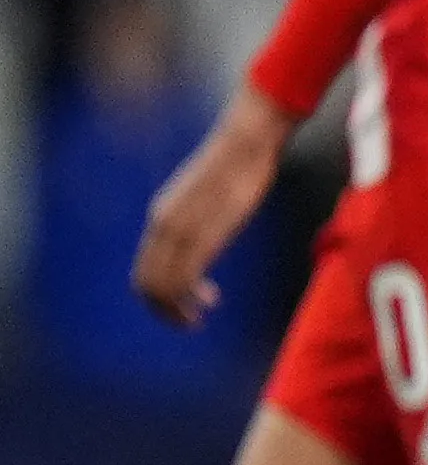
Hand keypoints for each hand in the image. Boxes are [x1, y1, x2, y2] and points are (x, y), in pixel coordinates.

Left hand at [134, 89, 290, 327]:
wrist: (246, 142)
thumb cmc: (237, 166)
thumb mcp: (207, 196)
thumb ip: (199, 219)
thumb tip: (205, 237)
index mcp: (161, 218)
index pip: (145, 270)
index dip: (159, 297)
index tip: (185, 305)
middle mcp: (163, 226)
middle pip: (147, 284)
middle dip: (164, 310)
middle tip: (190, 322)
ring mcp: (181, 229)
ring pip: (163, 285)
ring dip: (177, 310)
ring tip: (196, 319)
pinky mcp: (202, 231)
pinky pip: (185, 277)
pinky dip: (190, 298)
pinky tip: (209, 299)